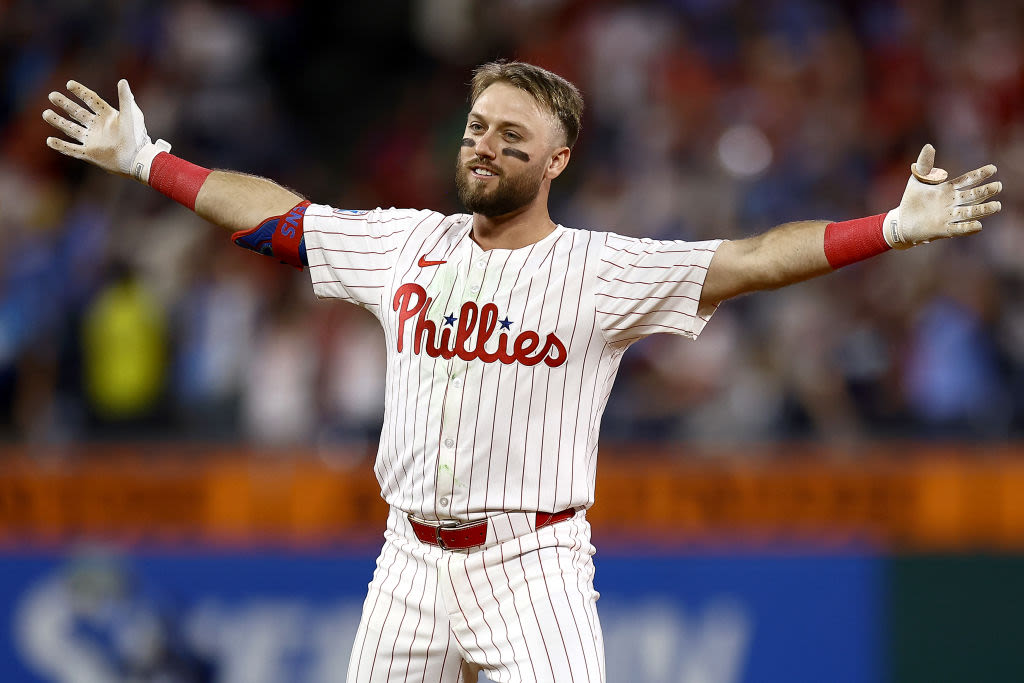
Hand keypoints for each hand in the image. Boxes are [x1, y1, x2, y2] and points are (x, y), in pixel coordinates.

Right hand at [43, 79, 167, 178]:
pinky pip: (72, 149)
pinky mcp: (90, 154)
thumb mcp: (131, 115)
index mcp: (107, 116)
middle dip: (64, 104)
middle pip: (77, 113)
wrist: (138, 159)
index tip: (69, 84)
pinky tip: (50, 140)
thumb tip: (122, 81)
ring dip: (58, 121)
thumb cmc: (137, 137)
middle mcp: (98, 126)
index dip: (81, 92)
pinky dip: (61, 146)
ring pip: (71, 129)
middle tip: (52, 95)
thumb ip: (126, 99)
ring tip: (46, 113)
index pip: (91, 100)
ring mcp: (93, 140)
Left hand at [884, 144, 1001, 248]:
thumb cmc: (911, 200)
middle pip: (973, 196)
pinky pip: (958, 229)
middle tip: (998, 186)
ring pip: (970, 213)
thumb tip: (929, 146)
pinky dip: (967, 228)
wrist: (901, 222)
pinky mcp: (943, 230)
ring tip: (996, 206)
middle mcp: (952, 203)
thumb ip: (925, 164)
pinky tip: (978, 225)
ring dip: (983, 210)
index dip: (979, 175)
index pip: (967, 180)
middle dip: (986, 191)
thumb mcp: (917, 179)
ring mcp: (949, 217)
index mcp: (948, 189)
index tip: (992, 168)